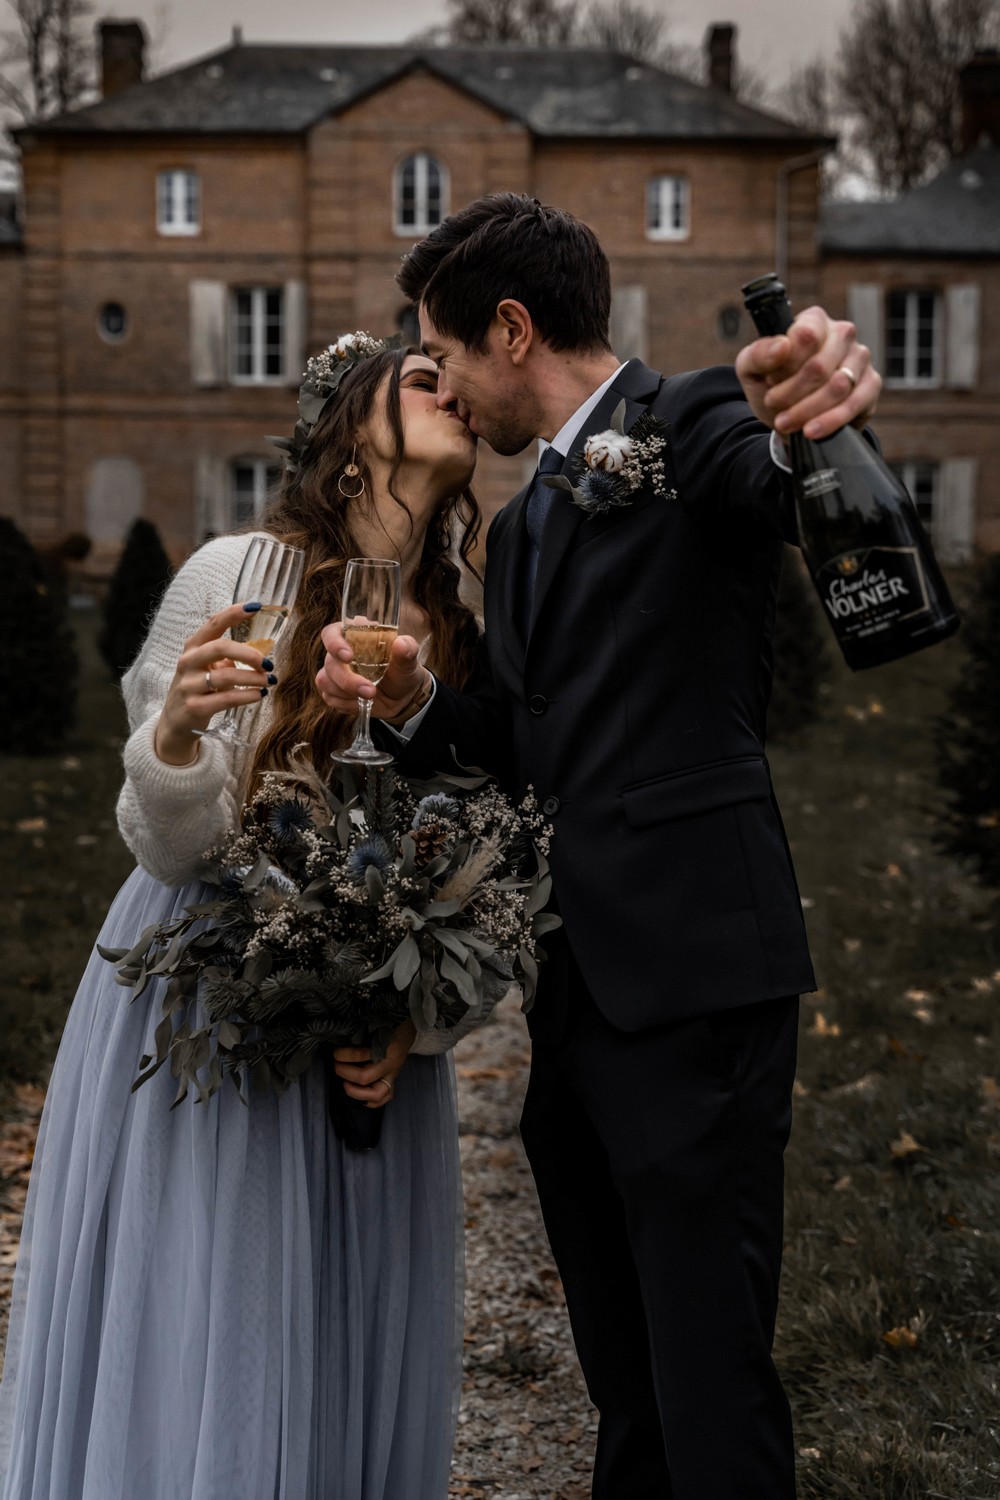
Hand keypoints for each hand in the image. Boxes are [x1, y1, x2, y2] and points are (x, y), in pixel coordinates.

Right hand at [154, 602, 275, 765]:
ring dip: (253, 678)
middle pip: (220, 647)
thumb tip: (258, 651)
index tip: (256, 607)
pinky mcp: (195, 707)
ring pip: (226, 676)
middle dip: (249, 654)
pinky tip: (259, 695)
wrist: (175, 722)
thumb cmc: (197, 689)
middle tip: (268, 663)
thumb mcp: (206, 667)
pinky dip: (247, 696)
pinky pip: (226, 699)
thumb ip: (226, 656)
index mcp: (193, 647)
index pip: (213, 624)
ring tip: (269, 681)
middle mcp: (188, 662)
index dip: (234, 613)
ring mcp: (189, 685)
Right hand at [317, 621, 429, 722]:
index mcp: (354, 636)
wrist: (402, 697)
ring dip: (347, 693)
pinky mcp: (332, 691)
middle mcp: (338, 653)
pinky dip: (346, 703)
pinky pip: (330, 697)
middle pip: (329, 663)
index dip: (334, 644)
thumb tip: (401, 643)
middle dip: (348, 680)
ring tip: (371, 696)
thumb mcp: (409, 660)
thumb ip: (407, 649)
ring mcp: (333, 673)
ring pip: (325, 681)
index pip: (331, 633)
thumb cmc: (402, 671)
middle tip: (370, 690)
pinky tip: (361, 701)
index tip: (348, 657)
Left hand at [332, 1019, 416, 1107]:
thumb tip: (341, 1043)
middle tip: (336, 1066)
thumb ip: (362, 1036)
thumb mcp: (377, 1028)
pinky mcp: (393, 1081)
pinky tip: (359, 1099)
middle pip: (365, 1076)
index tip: (336, 1051)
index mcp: (387, 1047)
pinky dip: (371, 1102)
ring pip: (377, 1094)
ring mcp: (393, 1075)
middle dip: (347, 1073)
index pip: (363, 1054)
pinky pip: (384, 1097)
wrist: (410, 1029)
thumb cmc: (390, 1027)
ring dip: (357, 1092)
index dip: (346, 1054)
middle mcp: (391, 1064)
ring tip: (345, 1085)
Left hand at [736, 305, 881, 441]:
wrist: (788, 417)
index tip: (770, 380)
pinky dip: (828, 421)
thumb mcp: (752, 369)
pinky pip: (853, 404)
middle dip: (791, 393)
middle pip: (819, 366)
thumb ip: (758, 355)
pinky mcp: (871, 384)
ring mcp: (860, 358)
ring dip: (806, 410)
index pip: (806, 335)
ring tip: (784, 422)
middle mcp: (842, 333)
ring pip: (837, 386)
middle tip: (773, 405)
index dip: (785, 364)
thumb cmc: (772, 385)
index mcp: (814, 320)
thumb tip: (782, 345)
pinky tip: (809, 431)